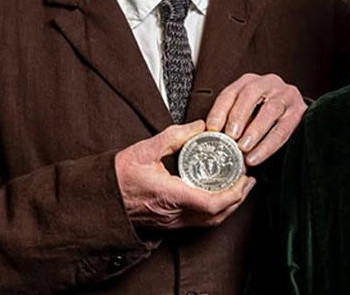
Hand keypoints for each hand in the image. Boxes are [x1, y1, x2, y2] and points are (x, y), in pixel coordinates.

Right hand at [114, 120, 254, 228]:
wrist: (100, 200)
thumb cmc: (118, 176)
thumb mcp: (144, 149)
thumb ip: (174, 136)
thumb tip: (200, 125)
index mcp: (170, 196)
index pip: (211, 203)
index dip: (234, 192)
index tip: (243, 177)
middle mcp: (174, 214)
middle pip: (217, 216)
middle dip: (238, 199)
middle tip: (248, 180)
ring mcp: (172, 222)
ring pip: (210, 222)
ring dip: (229, 206)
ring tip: (240, 187)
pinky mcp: (170, 224)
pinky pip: (200, 222)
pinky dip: (216, 211)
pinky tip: (219, 196)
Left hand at [205, 73, 306, 165]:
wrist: (292, 113)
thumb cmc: (262, 114)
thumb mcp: (245, 113)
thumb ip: (230, 121)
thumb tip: (212, 138)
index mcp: (249, 82)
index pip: (231, 92)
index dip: (220, 110)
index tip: (212, 128)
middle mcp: (268, 83)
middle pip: (251, 94)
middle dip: (238, 116)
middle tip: (230, 136)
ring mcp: (286, 95)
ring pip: (270, 109)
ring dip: (255, 130)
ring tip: (244, 148)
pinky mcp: (299, 110)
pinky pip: (284, 128)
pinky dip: (269, 144)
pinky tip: (257, 155)